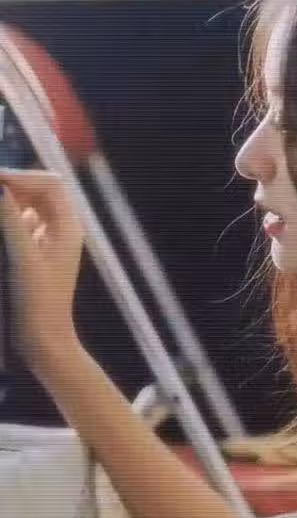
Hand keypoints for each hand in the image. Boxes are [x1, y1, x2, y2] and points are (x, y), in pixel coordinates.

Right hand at [0, 169, 84, 368]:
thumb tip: (0, 187)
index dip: (19, 176)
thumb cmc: (37, 303)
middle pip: (39, 191)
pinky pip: (21, 224)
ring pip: (28, 206)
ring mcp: (49, 241)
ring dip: (8, 201)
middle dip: (12, 186)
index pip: (49, 183)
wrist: (43, 340)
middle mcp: (62, 229)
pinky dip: (8, 218)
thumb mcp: (22, 259)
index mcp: (68, 227)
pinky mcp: (35, 253)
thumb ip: (10, 221)